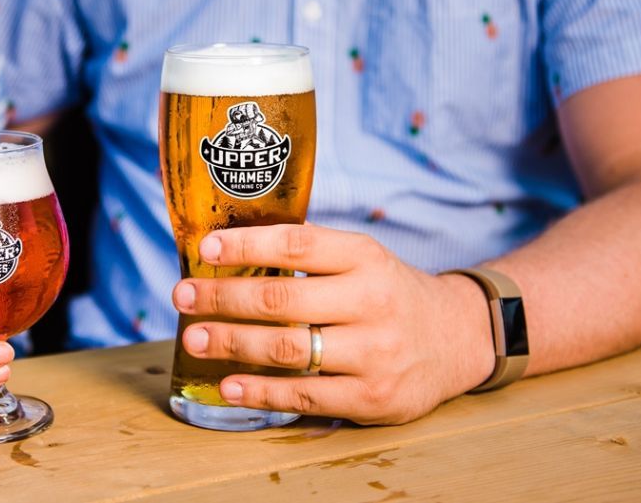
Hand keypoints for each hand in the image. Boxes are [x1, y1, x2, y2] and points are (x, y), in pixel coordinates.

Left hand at [172, 225, 496, 423]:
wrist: (458, 338)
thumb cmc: (389, 293)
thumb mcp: (362, 259)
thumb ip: (309, 256)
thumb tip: (228, 252)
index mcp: (364, 258)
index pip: (298, 244)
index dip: (248, 245)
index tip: (207, 248)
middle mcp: (371, 302)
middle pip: (282, 301)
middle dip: (223, 299)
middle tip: (182, 296)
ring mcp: (374, 353)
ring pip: (288, 349)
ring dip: (232, 343)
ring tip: (194, 338)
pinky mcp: (374, 397)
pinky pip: (306, 395)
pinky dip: (262, 392)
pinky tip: (229, 385)